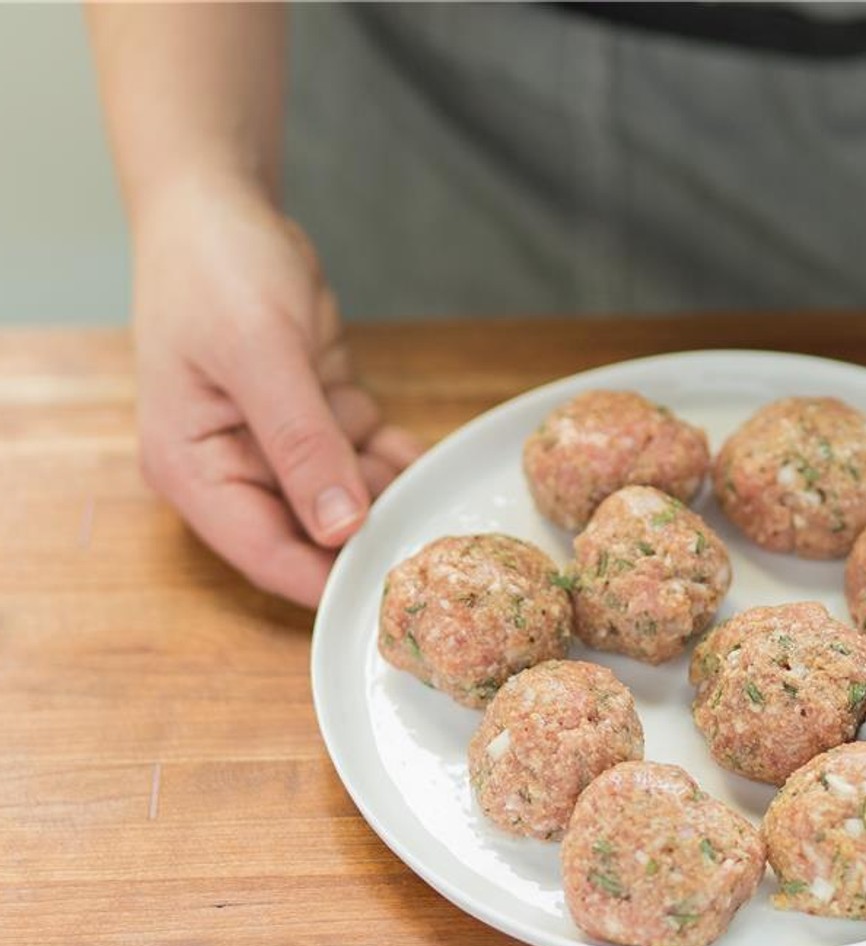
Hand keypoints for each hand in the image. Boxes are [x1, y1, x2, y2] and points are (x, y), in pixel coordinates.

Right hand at [132, 173, 422, 606]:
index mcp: (194, 470)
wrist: (219, 204)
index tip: (395, 589)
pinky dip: (394, 459)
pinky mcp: (312, 420)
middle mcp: (231, 470)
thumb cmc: (214, 269)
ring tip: (439, 494)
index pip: (266, 555)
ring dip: (392, 496)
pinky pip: (363, 458)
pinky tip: (425, 459)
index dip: (329, 580)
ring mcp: (274, 447)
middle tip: (437, 540)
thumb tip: (339, 527)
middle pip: (311, 535)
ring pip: (348, 499)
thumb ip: (301, 443)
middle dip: (372, 535)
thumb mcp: (261, 354)